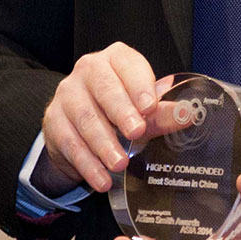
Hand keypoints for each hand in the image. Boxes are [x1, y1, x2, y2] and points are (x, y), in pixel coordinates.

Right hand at [38, 42, 183, 194]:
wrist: (78, 126)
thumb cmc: (117, 110)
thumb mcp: (143, 110)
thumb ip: (161, 113)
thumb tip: (187, 114)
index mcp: (115, 60)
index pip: (127, 65)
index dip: (139, 85)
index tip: (150, 107)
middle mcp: (88, 71)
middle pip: (103, 88)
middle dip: (121, 112)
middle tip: (137, 132)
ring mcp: (67, 94)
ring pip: (85, 117)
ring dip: (104, 144)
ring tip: (121, 163)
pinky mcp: (53, 120)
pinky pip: (70, 143)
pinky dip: (88, 164)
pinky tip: (102, 179)